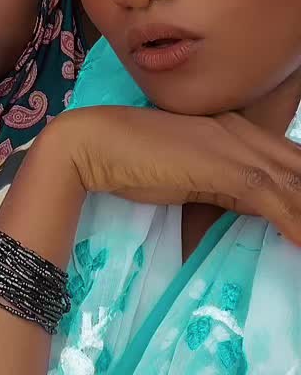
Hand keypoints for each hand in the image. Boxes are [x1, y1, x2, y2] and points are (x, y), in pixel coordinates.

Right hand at [32, 105, 300, 242]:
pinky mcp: (224, 166)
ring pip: (293, 183)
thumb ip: (227, 187)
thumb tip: (257, 209)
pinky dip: (292, 222)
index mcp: (236, 131)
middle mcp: (242, 132)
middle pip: (298, 167)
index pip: (289, 161)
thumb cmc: (133, 160)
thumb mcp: (193, 176)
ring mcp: (235, 147)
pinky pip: (273, 198)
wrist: (94, 144)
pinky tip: (300, 243)